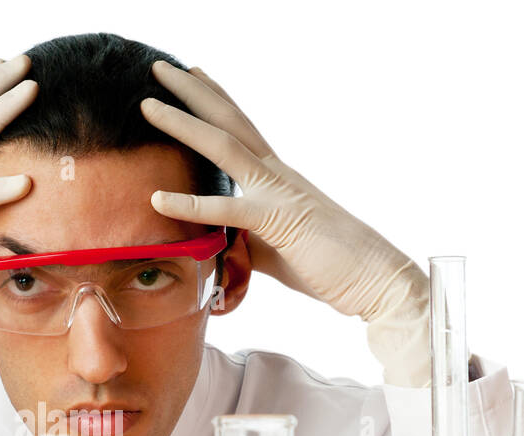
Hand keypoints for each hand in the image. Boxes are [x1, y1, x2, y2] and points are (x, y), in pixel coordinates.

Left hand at [140, 60, 430, 386]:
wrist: (375, 280)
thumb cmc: (330, 264)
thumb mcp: (276, 248)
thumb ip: (247, 240)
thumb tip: (224, 244)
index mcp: (278, 177)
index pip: (241, 128)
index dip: (216, 99)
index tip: (192, 74)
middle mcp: (277, 174)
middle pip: (229, 121)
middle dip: (192, 92)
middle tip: (158, 67)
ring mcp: (278, 192)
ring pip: (225, 146)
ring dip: (184, 123)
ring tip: (148, 105)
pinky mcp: (279, 221)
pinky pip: (229, 209)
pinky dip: (190, 204)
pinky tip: (157, 198)